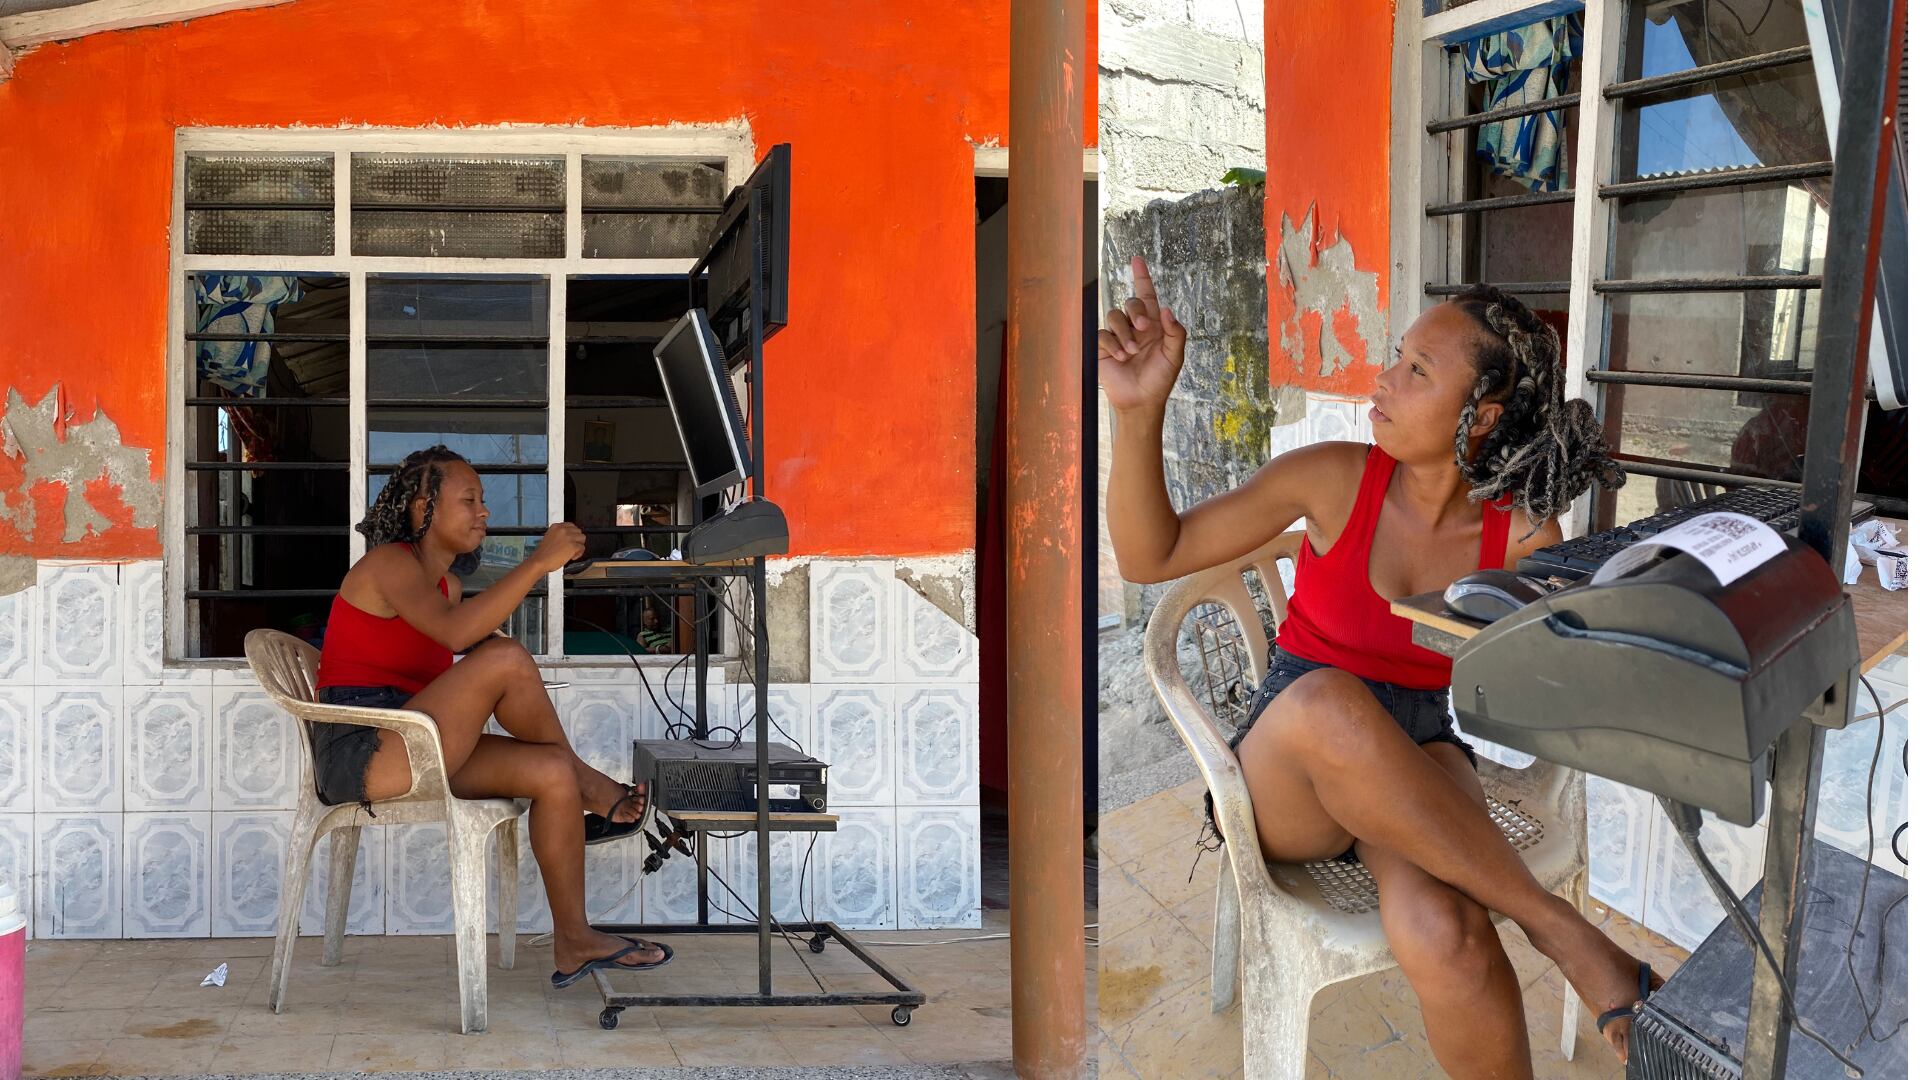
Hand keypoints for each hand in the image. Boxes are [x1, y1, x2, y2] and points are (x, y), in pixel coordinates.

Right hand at [530, 522, 585, 572]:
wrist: (539, 561)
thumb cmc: (543, 554)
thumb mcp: (549, 537)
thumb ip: (559, 535)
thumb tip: (569, 537)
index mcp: (556, 526)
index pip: (571, 525)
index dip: (573, 533)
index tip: (571, 539)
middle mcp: (563, 530)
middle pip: (578, 531)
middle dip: (576, 539)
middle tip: (571, 547)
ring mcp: (569, 537)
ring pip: (582, 538)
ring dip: (579, 546)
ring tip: (571, 552)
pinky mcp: (573, 546)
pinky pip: (582, 548)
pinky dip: (578, 554)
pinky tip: (571, 557)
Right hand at [1098, 256, 1187, 412]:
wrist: (1141, 401)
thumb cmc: (1159, 379)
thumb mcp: (1175, 356)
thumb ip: (1175, 332)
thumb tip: (1166, 310)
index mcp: (1153, 325)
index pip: (1146, 295)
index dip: (1141, 277)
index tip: (1137, 260)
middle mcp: (1134, 327)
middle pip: (1130, 302)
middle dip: (1136, 311)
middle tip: (1144, 328)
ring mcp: (1118, 336)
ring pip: (1114, 315)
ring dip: (1125, 333)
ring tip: (1132, 353)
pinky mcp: (1103, 347)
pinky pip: (1103, 334)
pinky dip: (1113, 344)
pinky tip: (1121, 357)